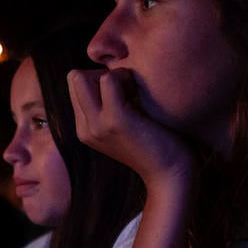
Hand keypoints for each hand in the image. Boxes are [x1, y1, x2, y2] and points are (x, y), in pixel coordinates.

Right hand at [68, 67, 202, 187]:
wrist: (172, 176)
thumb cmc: (158, 145)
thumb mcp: (126, 125)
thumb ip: (112, 104)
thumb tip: (114, 71)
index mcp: (85, 129)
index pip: (76, 85)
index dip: (100, 79)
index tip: (126, 93)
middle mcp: (85, 128)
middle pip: (75, 77)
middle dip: (102, 73)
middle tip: (131, 89)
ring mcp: (97, 125)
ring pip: (85, 76)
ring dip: (114, 75)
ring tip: (137, 92)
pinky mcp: (115, 121)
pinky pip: (108, 79)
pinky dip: (127, 77)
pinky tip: (144, 94)